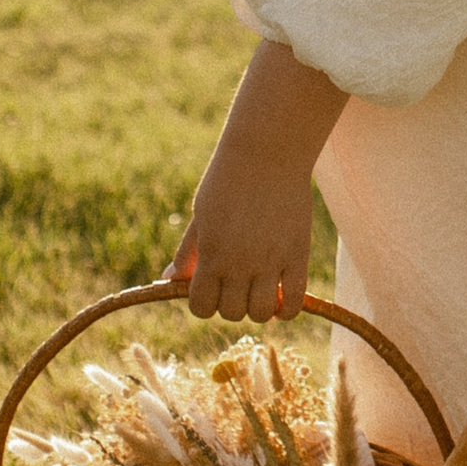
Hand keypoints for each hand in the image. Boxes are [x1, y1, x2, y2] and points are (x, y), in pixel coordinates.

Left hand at [164, 40, 349, 323]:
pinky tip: (281, 295)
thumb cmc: (227, 180)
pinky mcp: (298, 255)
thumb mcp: (201, 215)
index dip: (204, 302)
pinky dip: (287, 310)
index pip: (201, 307)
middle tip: (237, 283)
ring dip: (258, 308)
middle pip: (231, 313)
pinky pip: (294, 302)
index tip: (211, 288)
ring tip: (261, 288)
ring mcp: (270, 262)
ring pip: (260, 314)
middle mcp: (239, 263)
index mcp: (211, 254)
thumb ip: (187, 252)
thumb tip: (169, 281)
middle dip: (231, 303)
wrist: (267, 151)